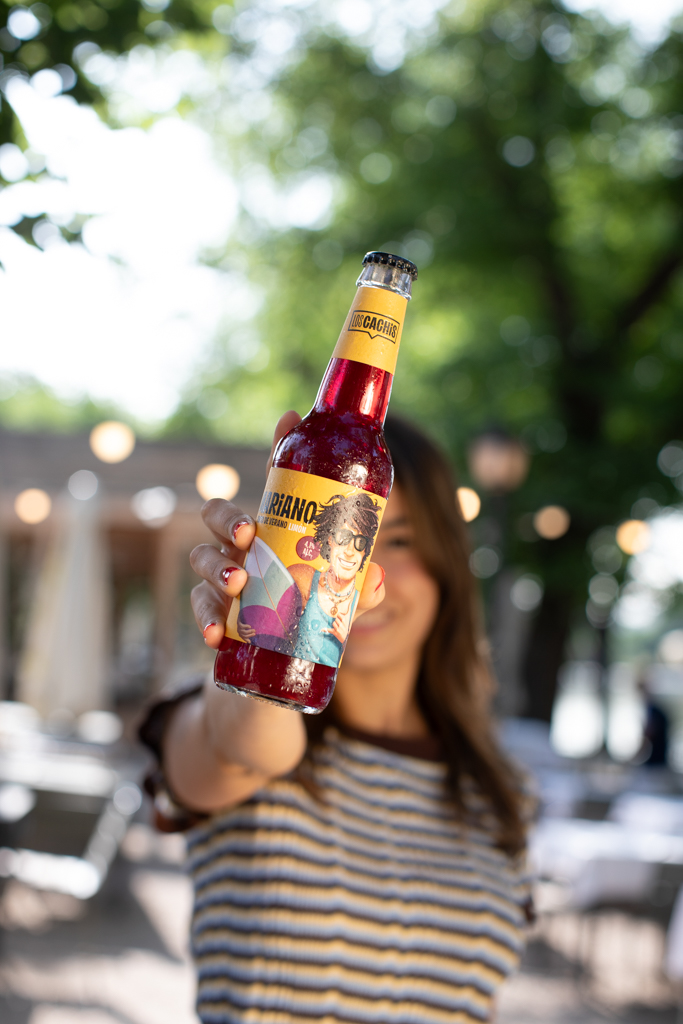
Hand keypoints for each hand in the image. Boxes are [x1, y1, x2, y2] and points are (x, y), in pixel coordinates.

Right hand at [190, 411, 385, 648]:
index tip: (290, 419)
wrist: (282, 651)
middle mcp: (241, 545)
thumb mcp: (339, 594)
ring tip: (237, 583)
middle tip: (250, 535)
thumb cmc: (310, 607)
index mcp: (273, 526)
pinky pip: (199, 607)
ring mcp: (222, 574)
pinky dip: (204, 618)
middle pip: (219, 513)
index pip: (272, 482)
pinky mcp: (212, 609)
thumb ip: (357, 587)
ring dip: (216, 567)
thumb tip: (374, 578)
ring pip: (202, 556)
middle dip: (230, 518)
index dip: (279, 447)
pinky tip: (214, 633)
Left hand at [323, 613, 348, 645]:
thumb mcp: (347, 624)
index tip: (339, 617)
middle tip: (339, 624)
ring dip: (334, 625)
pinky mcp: (335, 632)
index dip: (338, 616)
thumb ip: (344, 618)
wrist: (346, 638)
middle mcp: (341, 624)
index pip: (339, 614)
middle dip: (336, 621)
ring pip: (333, 623)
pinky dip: (325, 629)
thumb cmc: (346, 630)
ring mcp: (338, 629)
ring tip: (337, 627)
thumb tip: (343, 611)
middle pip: (336, 619)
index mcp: (345, 621)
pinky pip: (329, 630)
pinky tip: (321, 629)